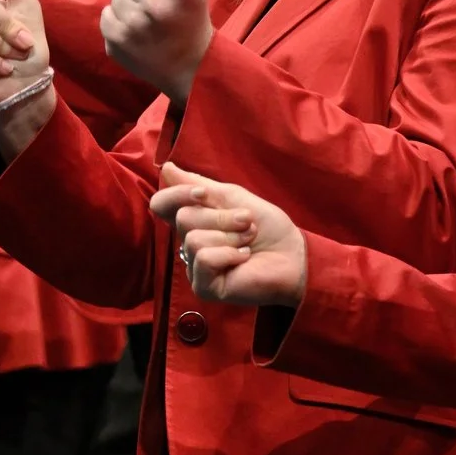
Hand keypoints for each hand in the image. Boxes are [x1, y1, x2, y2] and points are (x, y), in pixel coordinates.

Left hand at [99, 0, 212, 101]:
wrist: (190, 67)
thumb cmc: (192, 13)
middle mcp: (157, 8)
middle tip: (160, 2)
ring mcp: (134, 28)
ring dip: (130, 0)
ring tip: (150, 19)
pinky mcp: (115, 43)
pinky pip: (105, 13)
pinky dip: (119, 19)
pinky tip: (138, 31)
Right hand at [149, 162, 306, 306]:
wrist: (293, 255)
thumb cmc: (267, 227)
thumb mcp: (233, 197)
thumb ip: (199, 185)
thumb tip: (167, 167)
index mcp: (194, 221)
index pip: (162, 204)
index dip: (177, 194)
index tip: (203, 194)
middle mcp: (190, 244)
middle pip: (184, 218)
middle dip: (221, 216)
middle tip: (246, 222)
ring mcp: (195, 267)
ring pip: (194, 239)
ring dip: (230, 235)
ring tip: (248, 242)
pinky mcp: (204, 287)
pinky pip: (204, 259)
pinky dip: (229, 254)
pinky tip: (243, 259)